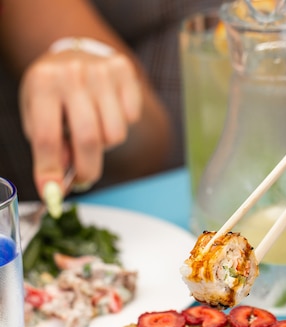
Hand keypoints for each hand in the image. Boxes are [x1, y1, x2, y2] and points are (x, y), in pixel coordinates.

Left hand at [19, 45, 141, 198]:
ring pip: (114, 134)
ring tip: (93, 128)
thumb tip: (61, 179)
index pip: (48, 138)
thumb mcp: (38, 116)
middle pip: (89, 140)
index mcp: (43, 83)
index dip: (50, 171)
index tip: (53, 194)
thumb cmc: (55, 94)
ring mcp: (101, 71)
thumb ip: (48, 147)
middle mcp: (73, 73)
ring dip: (105, 143)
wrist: (75, 57)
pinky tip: (107, 111)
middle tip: (83, 177)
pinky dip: (121, 123)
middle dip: (87, 169)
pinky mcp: (125, 71)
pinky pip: (131, 119)